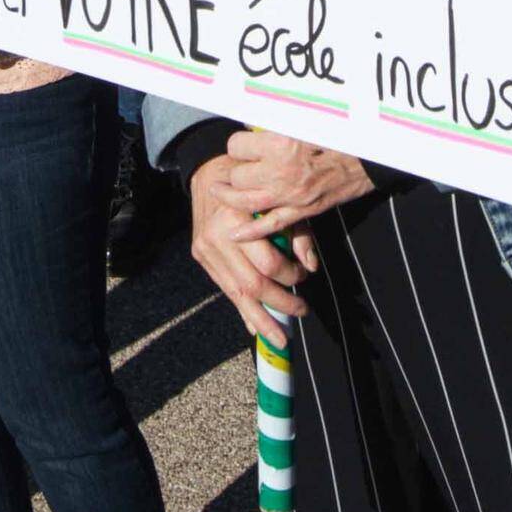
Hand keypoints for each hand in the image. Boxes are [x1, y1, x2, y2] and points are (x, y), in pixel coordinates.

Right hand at [189, 131, 372, 332]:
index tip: (304, 276)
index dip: (290, 276)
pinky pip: (225, 289)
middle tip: (301, 311)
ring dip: (261, 319)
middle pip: (252, 284)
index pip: (268, 263)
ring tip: (279, 339)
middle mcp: (218, 237)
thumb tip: (311, 267)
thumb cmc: (249, 183)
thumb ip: (296, 232)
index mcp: (238, 219)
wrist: (207, 172)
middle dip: (279, 304)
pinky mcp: (201, 256)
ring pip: (236, 294)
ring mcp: (205, 249)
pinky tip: (255, 327)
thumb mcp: (277, 199)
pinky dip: (242, 310)